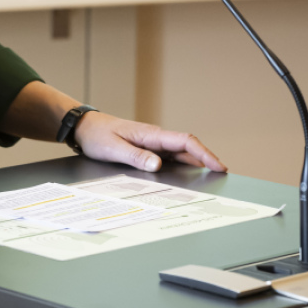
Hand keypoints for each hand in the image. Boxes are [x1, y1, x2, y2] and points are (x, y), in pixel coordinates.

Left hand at [74, 113, 226, 172]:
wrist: (84, 127)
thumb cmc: (97, 135)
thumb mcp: (113, 147)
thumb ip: (135, 156)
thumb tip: (158, 164)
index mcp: (151, 134)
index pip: (186, 141)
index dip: (205, 153)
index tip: (219, 166)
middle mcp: (155, 138)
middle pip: (188, 148)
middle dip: (207, 160)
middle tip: (222, 177)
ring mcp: (152, 144)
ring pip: (180, 154)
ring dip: (196, 164)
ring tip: (210, 179)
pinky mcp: (147, 150)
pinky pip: (169, 158)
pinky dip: (181, 167)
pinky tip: (186, 177)